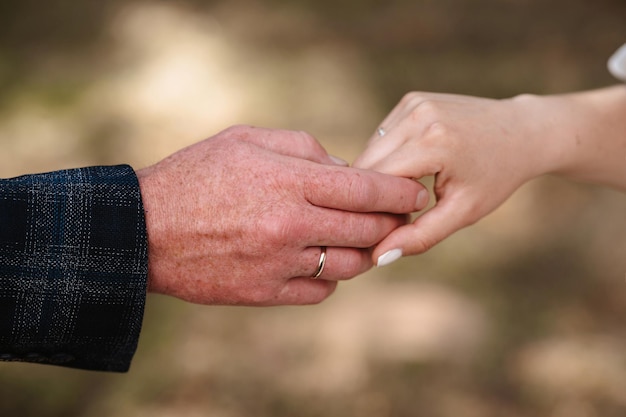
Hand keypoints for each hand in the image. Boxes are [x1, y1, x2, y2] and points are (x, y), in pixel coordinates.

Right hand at [137, 125, 427, 305]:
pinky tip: (323, 260)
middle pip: (367, 230)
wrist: (144, 230)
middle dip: (391, 222)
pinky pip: (321, 290)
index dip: (400, 193)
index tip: (415, 194)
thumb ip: (304, 148)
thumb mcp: (246, 140)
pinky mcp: (266, 293)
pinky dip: (332, 276)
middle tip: (397, 217)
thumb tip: (347, 168)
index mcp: (288, 182)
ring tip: (363, 239)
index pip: (367, 189)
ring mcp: (280, 263)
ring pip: (350, 265)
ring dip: (365, 252)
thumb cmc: (196, 176)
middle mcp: (290, 225)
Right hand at [353, 92, 552, 263]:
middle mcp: (419, 116)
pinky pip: (382, 135)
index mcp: (434, 143)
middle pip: (368, 164)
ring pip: (370, 149)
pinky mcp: (411, 99)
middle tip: (395, 213)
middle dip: (373, 193)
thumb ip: (420, 236)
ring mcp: (413, 103)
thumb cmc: (496, 177)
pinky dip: (387, 156)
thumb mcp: (463, 212)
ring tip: (407, 192)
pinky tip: (412, 168)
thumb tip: (379, 257)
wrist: (523, 132)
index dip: (376, 208)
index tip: (385, 226)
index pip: (377, 182)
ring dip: (378, 175)